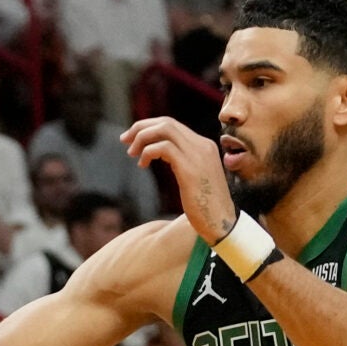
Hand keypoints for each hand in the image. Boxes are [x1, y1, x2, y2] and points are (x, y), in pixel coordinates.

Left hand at [122, 116, 235, 245]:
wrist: (222, 223)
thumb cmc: (206, 206)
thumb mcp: (195, 177)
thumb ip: (182, 161)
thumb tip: (160, 152)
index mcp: (204, 146)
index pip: (173, 125)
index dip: (150, 127)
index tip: (133, 138)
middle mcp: (202, 145)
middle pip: (166, 122)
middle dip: (141, 127)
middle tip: (124, 140)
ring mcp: (198, 155)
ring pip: (164, 129)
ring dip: (142, 137)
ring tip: (131, 153)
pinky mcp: (190, 168)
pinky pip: (163, 147)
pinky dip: (148, 152)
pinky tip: (143, 164)